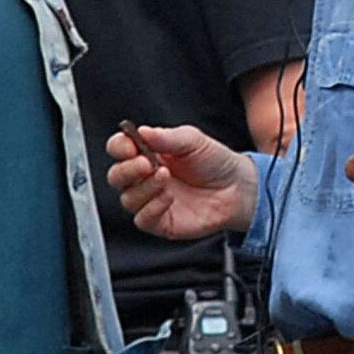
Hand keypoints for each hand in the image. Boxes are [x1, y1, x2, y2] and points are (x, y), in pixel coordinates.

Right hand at [106, 124, 257, 240]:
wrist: (237, 188)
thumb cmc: (214, 161)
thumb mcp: (192, 141)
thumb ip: (166, 137)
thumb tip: (141, 131)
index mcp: (147, 153)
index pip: (118, 149)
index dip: (119, 147)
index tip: (131, 146)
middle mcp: (144, 177)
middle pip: (116, 176)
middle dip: (127, 170)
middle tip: (146, 163)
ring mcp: (150, 200)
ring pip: (127, 198)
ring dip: (144, 187)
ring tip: (166, 177)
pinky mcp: (160, 222)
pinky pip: (142, 219)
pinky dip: (152, 207)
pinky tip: (169, 197)